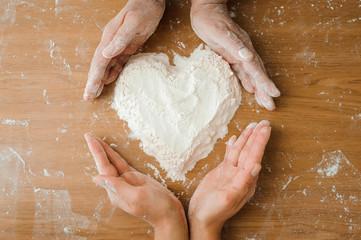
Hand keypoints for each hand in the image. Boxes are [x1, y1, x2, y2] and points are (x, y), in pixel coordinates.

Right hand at [83, 0, 164, 100]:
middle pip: (99, 66)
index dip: (94, 77)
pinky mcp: (126, 47)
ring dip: (100, 80)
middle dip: (93, 82)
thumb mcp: (133, 24)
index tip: (89, 91)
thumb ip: (120, 39)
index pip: (99, 62)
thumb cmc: (143, 10)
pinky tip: (108, 81)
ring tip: (95, 93)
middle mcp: (111, 43)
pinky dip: (112, 73)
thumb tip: (106, 53)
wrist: (150, 2)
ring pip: (106, 66)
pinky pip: (116, 63)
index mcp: (109, 38)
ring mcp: (117, 45)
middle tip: (88, 97)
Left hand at [84, 133, 187, 239]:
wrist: (169, 215)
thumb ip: (117, 187)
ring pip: (114, 163)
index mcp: (116, 191)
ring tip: (97, 140)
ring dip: (106, 151)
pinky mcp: (135, 179)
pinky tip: (111, 152)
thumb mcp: (137, 197)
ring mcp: (127, 182)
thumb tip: (97, 178)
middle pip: (106, 163)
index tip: (89, 138)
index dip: (97, 152)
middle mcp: (118, 186)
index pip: (104, 167)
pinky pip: (122, 165)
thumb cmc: (155, 209)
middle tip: (89, 135)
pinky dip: (116, 156)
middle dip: (98, 149)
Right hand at [188, 120, 270, 239]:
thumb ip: (243, 182)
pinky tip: (234, 138)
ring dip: (246, 138)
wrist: (201, 218)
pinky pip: (229, 156)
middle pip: (249, 151)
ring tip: (252, 126)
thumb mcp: (229, 198)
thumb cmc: (214, 212)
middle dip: (256, 137)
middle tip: (263, 122)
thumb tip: (256, 166)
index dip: (260, 142)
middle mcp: (241, 175)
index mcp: (246, 181)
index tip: (265, 129)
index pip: (255, 157)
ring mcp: (231, 173)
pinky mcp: (222, 172)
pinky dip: (232, 147)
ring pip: (240, 151)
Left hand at [191, 1, 279, 109]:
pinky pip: (242, 71)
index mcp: (242, 48)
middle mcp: (243, 52)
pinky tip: (250, 89)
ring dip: (258, 88)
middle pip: (257, 74)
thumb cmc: (210, 21)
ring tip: (265, 101)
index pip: (255, 68)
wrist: (206, 10)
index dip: (264, 82)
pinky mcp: (231, 55)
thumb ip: (235, 45)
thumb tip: (248, 56)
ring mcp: (238, 54)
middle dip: (264, 90)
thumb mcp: (220, 33)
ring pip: (251, 74)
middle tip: (271, 105)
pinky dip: (247, 81)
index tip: (273, 93)